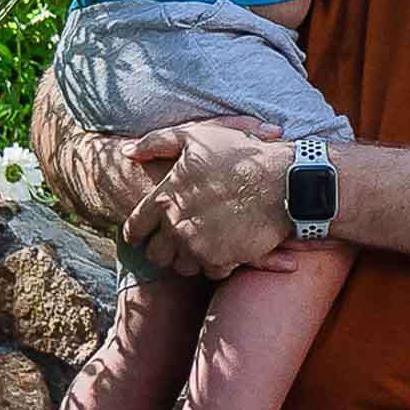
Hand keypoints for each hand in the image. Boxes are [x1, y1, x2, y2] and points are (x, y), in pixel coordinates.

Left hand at [129, 119, 289, 275]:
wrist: (283, 181)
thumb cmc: (241, 155)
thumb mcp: (196, 137)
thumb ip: (156, 142)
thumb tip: (126, 151)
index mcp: (164, 198)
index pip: (136, 226)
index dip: (135, 233)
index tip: (140, 237)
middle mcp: (175, 225)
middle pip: (156, 254)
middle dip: (163, 251)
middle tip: (176, 244)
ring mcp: (197, 245)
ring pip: (181, 267)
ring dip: (189, 260)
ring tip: (203, 247)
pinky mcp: (221, 259)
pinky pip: (210, 272)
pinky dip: (217, 264)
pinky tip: (227, 250)